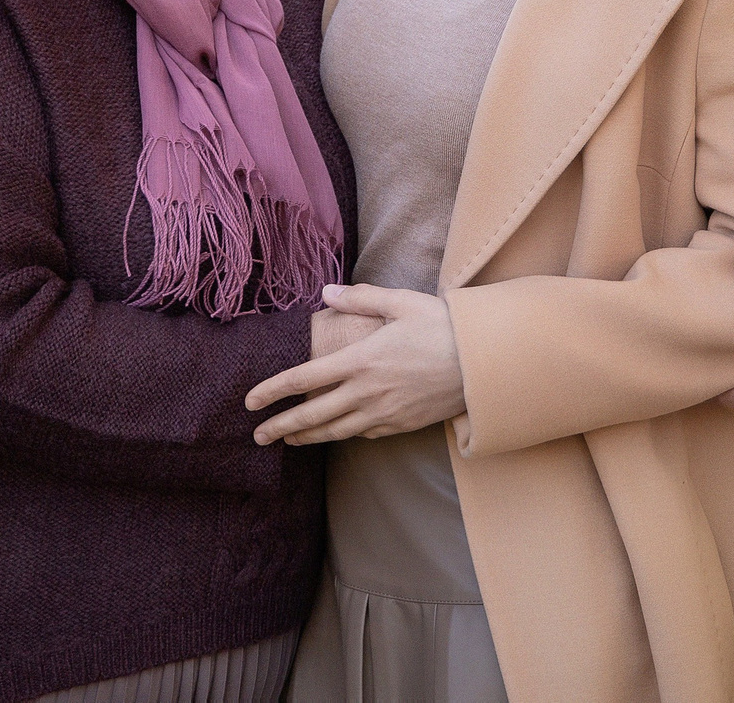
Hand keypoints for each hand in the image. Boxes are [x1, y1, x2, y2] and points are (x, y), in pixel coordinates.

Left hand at [245, 285, 465, 445]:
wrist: (484, 364)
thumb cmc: (442, 326)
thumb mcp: (400, 302)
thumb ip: (359, 299)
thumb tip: (325, 292)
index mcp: (360, 359)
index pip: (303, 379)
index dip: (272, 391)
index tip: (250, 402)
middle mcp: (366, 392)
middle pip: (312, 416)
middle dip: (280, 427)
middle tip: (256, 436)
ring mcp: (383, 413)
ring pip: (335, 432)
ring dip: (307, 438)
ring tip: (287, 441)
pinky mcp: (400, 425)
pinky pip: (363, 434)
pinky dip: (343, 434)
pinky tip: (335, 432)